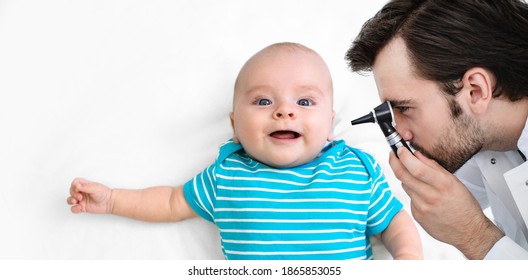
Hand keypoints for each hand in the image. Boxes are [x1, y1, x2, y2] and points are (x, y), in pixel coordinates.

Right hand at [67, 178, 112, 213]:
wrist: (109, 203)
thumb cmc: (104, 193)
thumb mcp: (95, 188)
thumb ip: (85, 187)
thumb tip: (76, 186)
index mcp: (85, 185)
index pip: (75, 183)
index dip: (74, 185)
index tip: (77, 188)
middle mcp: (82, 192)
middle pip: (71, 191)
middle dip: (73, 194)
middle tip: (80, 197)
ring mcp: (81, 200)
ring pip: (70, 200)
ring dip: (70, 200)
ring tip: (75, 201)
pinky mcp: (82, 207)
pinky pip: (74, 208)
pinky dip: (74, 209)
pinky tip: (79, 208)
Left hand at [389, 148, 503, 258]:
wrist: (468, 232)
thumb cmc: (464, 205)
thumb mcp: (454, 181)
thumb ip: (433, 167)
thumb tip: (416, 154)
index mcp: (443, 184)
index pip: (415, 167)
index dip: (403, 156)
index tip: (399, 149)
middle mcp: (430, 196)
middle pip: (403, 175)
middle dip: (394, 162)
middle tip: (393, 155)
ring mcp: (422, 208)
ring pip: (405, 185)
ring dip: (405, 177)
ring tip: (414, 175)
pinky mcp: (417, 215)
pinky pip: (410, 198)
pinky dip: (413, 192)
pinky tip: (423, 194)